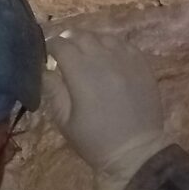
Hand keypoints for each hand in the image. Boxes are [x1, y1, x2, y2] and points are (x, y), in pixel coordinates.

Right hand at [45, 28, 173, 189]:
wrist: (136, 153)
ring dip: (91, 41)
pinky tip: (108, 57)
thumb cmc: (95, 141)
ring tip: (86, 53)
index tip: (46, 54)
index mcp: (82, 73)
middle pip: (82, 36)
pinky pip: (125, 45)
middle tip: (64, 52)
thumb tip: (44, 69)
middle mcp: (105, 60)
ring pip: (104, 37)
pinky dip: (112, 46)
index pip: (61, 46)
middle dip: (68, 40)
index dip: (50, 46)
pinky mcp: (143, 66)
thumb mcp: (65, 121)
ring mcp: (127, 61)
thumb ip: (53, 90)